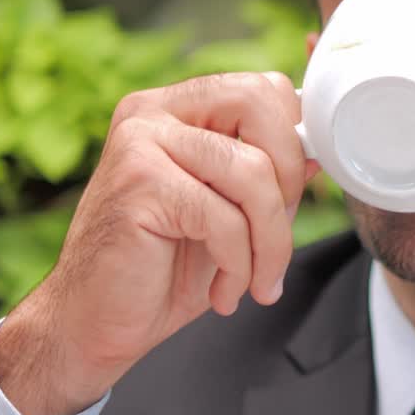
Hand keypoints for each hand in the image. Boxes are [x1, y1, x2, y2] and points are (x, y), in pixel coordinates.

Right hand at [0, 73, 318, 414]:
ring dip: (271, 242)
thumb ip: (270, 177)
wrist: (95, 324)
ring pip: (252, 171)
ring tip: (259, 282)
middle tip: (276, 239)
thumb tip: (319, 150)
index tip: (291, 203)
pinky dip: (239, 266)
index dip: (296, 145)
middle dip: (289, 180)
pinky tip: (224, 292)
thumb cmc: (163, 271)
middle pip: (262, 104)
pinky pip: (224, 218)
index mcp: (179, 109)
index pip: (265, 90)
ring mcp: (141, 142)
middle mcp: (154, 112)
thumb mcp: (233, 216)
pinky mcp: (138, 183)